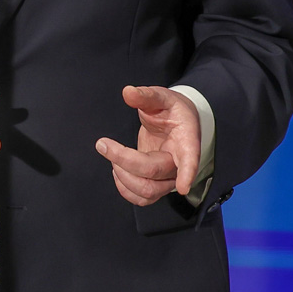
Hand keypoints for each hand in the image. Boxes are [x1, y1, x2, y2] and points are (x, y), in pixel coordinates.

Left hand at [95, 85, 200, 205]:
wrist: (177, 124)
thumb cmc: (173, 111)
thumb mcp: (163, 98)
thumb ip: (147, 95)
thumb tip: (128, 92)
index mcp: (186, 142)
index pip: (190, 160)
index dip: (187, 173)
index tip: (184, 186)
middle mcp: (179, 165)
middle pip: (153, 173)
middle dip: (123, 161)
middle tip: (103, 144)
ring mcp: (168, 178)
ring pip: (148, 192)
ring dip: (123, 178)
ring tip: (111, 155)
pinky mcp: (157, 184)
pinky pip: (142, 199)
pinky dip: (125, 189)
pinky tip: (117, 170)